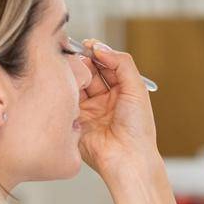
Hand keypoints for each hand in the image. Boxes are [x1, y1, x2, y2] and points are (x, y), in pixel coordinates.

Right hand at [77, 42, 160, 177]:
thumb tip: (101, 47)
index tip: (89, 45)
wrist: (127, 158)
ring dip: (74, 74)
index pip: (107, 65)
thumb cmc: (138, 129)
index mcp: (123, 91)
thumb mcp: (136, 88)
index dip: (98, 53)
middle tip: (78, 55)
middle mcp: (105, 99)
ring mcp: (89, 109)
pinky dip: (66, 89)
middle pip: (90, 71)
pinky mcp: (75, 119)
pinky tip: (66, 83)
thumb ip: (121, 63)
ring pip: (77, 83)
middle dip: (84, 61)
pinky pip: (66, 99)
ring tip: (73, 69)